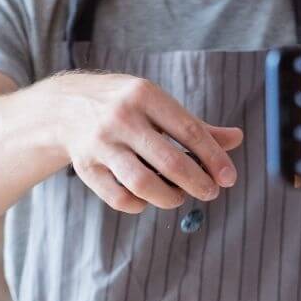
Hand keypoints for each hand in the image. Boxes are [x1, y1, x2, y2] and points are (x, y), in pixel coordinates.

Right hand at [50, 72, 242, 212]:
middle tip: (210, 193)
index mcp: (145, 95)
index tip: (229, 179)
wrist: (64, 107)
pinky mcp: (86, 168)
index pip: (189, 131)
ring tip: (178, 196)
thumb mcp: (157, 104)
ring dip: (169, 198)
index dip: (213, 158)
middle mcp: (121, 117)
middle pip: (169, 161)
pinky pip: (119, 199)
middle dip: (197, 183)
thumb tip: (237, 139)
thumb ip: (195, 126)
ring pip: (142, 184)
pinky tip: (147, 199)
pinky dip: (139, 205)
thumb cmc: (124, 107)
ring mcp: (101, 144)